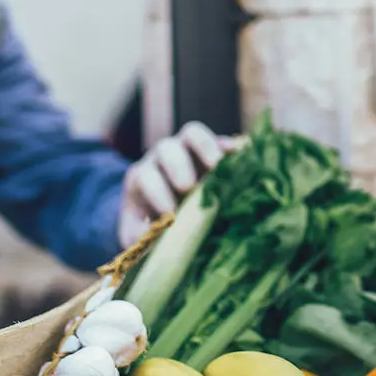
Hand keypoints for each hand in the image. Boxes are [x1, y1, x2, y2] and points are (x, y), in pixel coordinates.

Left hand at [118, 121, 234, 247]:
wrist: (161, 213)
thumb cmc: (147, 225)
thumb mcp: (137, 233)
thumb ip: (141, 236)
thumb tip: (155, 240)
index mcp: (142, 178)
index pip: (146, 176)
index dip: (157, 192)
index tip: (169, 212)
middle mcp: (162, 159)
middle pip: (167, 148)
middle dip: (177, 165)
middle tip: (188, 186)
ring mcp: (187, 152)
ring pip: (192, 135)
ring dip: (205, 147)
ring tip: (217, 165)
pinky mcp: (212, 152)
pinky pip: (219, 140)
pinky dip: (228, 145)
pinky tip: (238, 153)